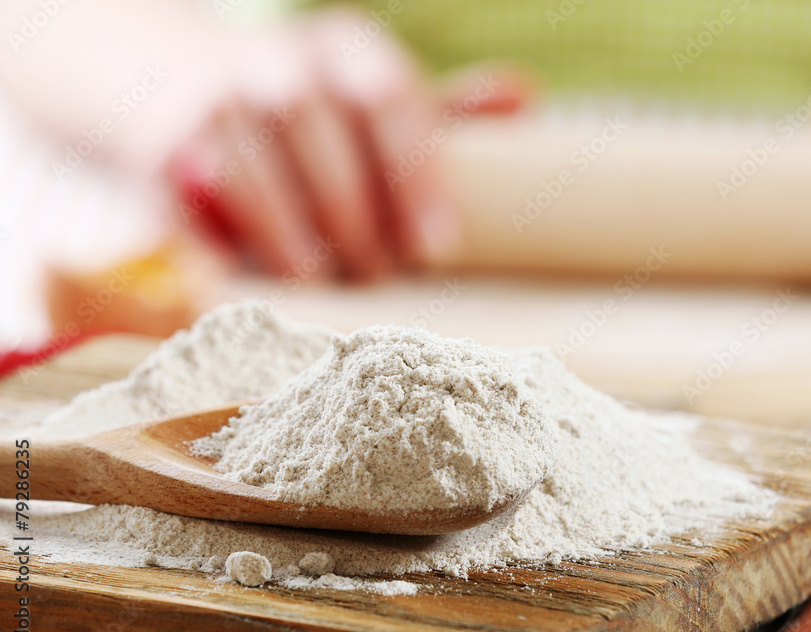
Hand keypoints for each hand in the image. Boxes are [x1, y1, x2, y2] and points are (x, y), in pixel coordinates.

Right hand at [167, 11, 529, 281]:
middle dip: (355, 219)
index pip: (388, 97)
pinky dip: (224, 246)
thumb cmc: (322, 121)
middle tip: (381, 276)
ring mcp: (213, 100)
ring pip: (254, 172)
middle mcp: (277, 61)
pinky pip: (193, 203)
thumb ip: (448, 113)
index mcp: (346, 47)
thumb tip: (524, 97)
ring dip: (292, 238)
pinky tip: (254, 282)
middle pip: (320, 136)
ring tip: (324, 284)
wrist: (193, 94)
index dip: (415, 176)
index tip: (436, 248)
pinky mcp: (163, 149)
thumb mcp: (382, 105)